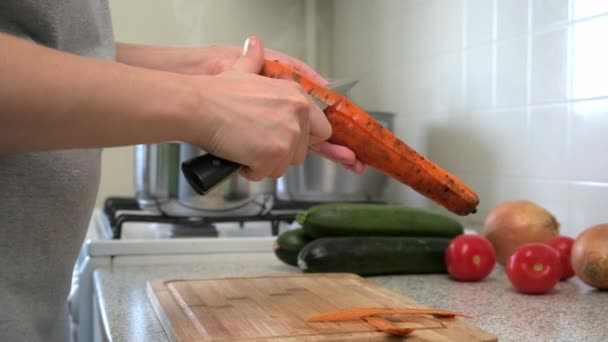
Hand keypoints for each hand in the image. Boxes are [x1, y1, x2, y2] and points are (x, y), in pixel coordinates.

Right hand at [185, 36, 330, 180]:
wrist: (198, 107)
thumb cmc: (216, 92)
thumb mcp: (241, 71)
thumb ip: (254, 61)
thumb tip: (254, 44)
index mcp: (296, 95)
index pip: (321, 130)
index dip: (303, 140)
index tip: (284, 141)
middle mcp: (298, 114)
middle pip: (301, 153)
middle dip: (279, 153)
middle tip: (255, 143)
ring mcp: (288, 135)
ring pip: (283, 166)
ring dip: (263, 163)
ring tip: (244, 148)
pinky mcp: (274, 154)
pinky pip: (266, 174)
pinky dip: (250, 171)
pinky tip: (237, 157)